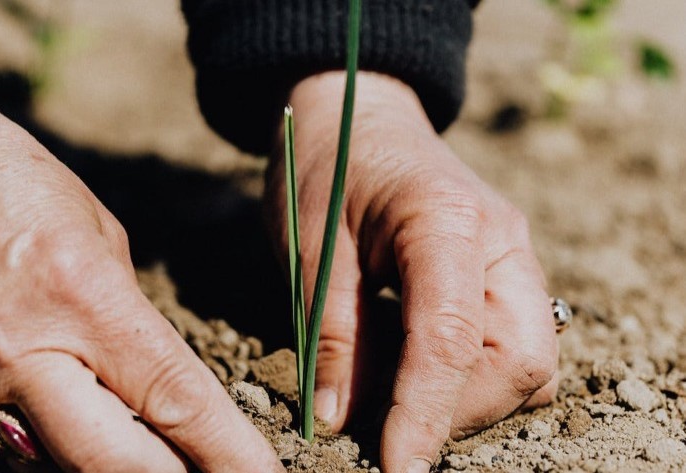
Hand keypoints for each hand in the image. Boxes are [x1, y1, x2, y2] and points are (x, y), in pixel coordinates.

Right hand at [0, 88, 283, 472]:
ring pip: (64, 470)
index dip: (228, 449)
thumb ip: (131, 316)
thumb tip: (160, 379)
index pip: (174, 396)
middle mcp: (29, 354)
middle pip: (118, 461)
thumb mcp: (100, 238)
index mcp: (85, 299)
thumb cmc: (20, 189)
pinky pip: (23, 453)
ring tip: (172, 465)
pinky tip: (104, 446)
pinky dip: (71, 460)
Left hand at [265, 72, 557, 472]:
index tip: (397, 467)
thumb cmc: (326, 167)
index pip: (453, 339)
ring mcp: (513, 255)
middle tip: (388, 424)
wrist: (357, 115)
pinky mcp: (504, 272)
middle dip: (457, 410)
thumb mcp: (311, 248)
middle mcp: (502, 241)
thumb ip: (333, 335)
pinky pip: (513, 345)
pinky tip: (417, 366)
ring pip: (527, 362)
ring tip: (396, 393)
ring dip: (467, 398)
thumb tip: (341, 421)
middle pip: (519, 360)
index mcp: (447, 220)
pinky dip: (472, 376)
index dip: (426, 414)